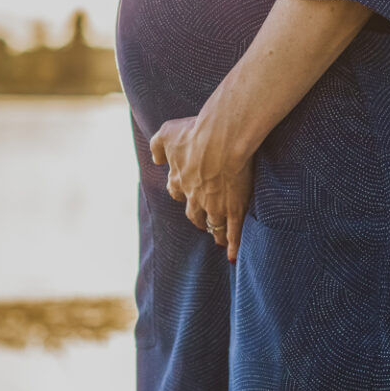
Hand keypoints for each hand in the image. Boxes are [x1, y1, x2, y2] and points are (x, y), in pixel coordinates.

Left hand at [148, 113, 253, 261]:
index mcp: (178, 178)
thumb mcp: (167, 133)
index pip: (176, 191)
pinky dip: (234, 246)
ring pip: (214, 225)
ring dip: (216, 234)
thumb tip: (155, 159)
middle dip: (199, 219)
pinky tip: (233, 257)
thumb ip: (157, 146)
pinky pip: (233, 232)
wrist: (219, 140)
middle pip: (194, 213)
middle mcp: (194, 196)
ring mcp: (214, 205)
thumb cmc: (194, 133)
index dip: (181, 193)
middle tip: (204, 223)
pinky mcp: (233, 208)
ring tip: (219, 241)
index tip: (186, 195)